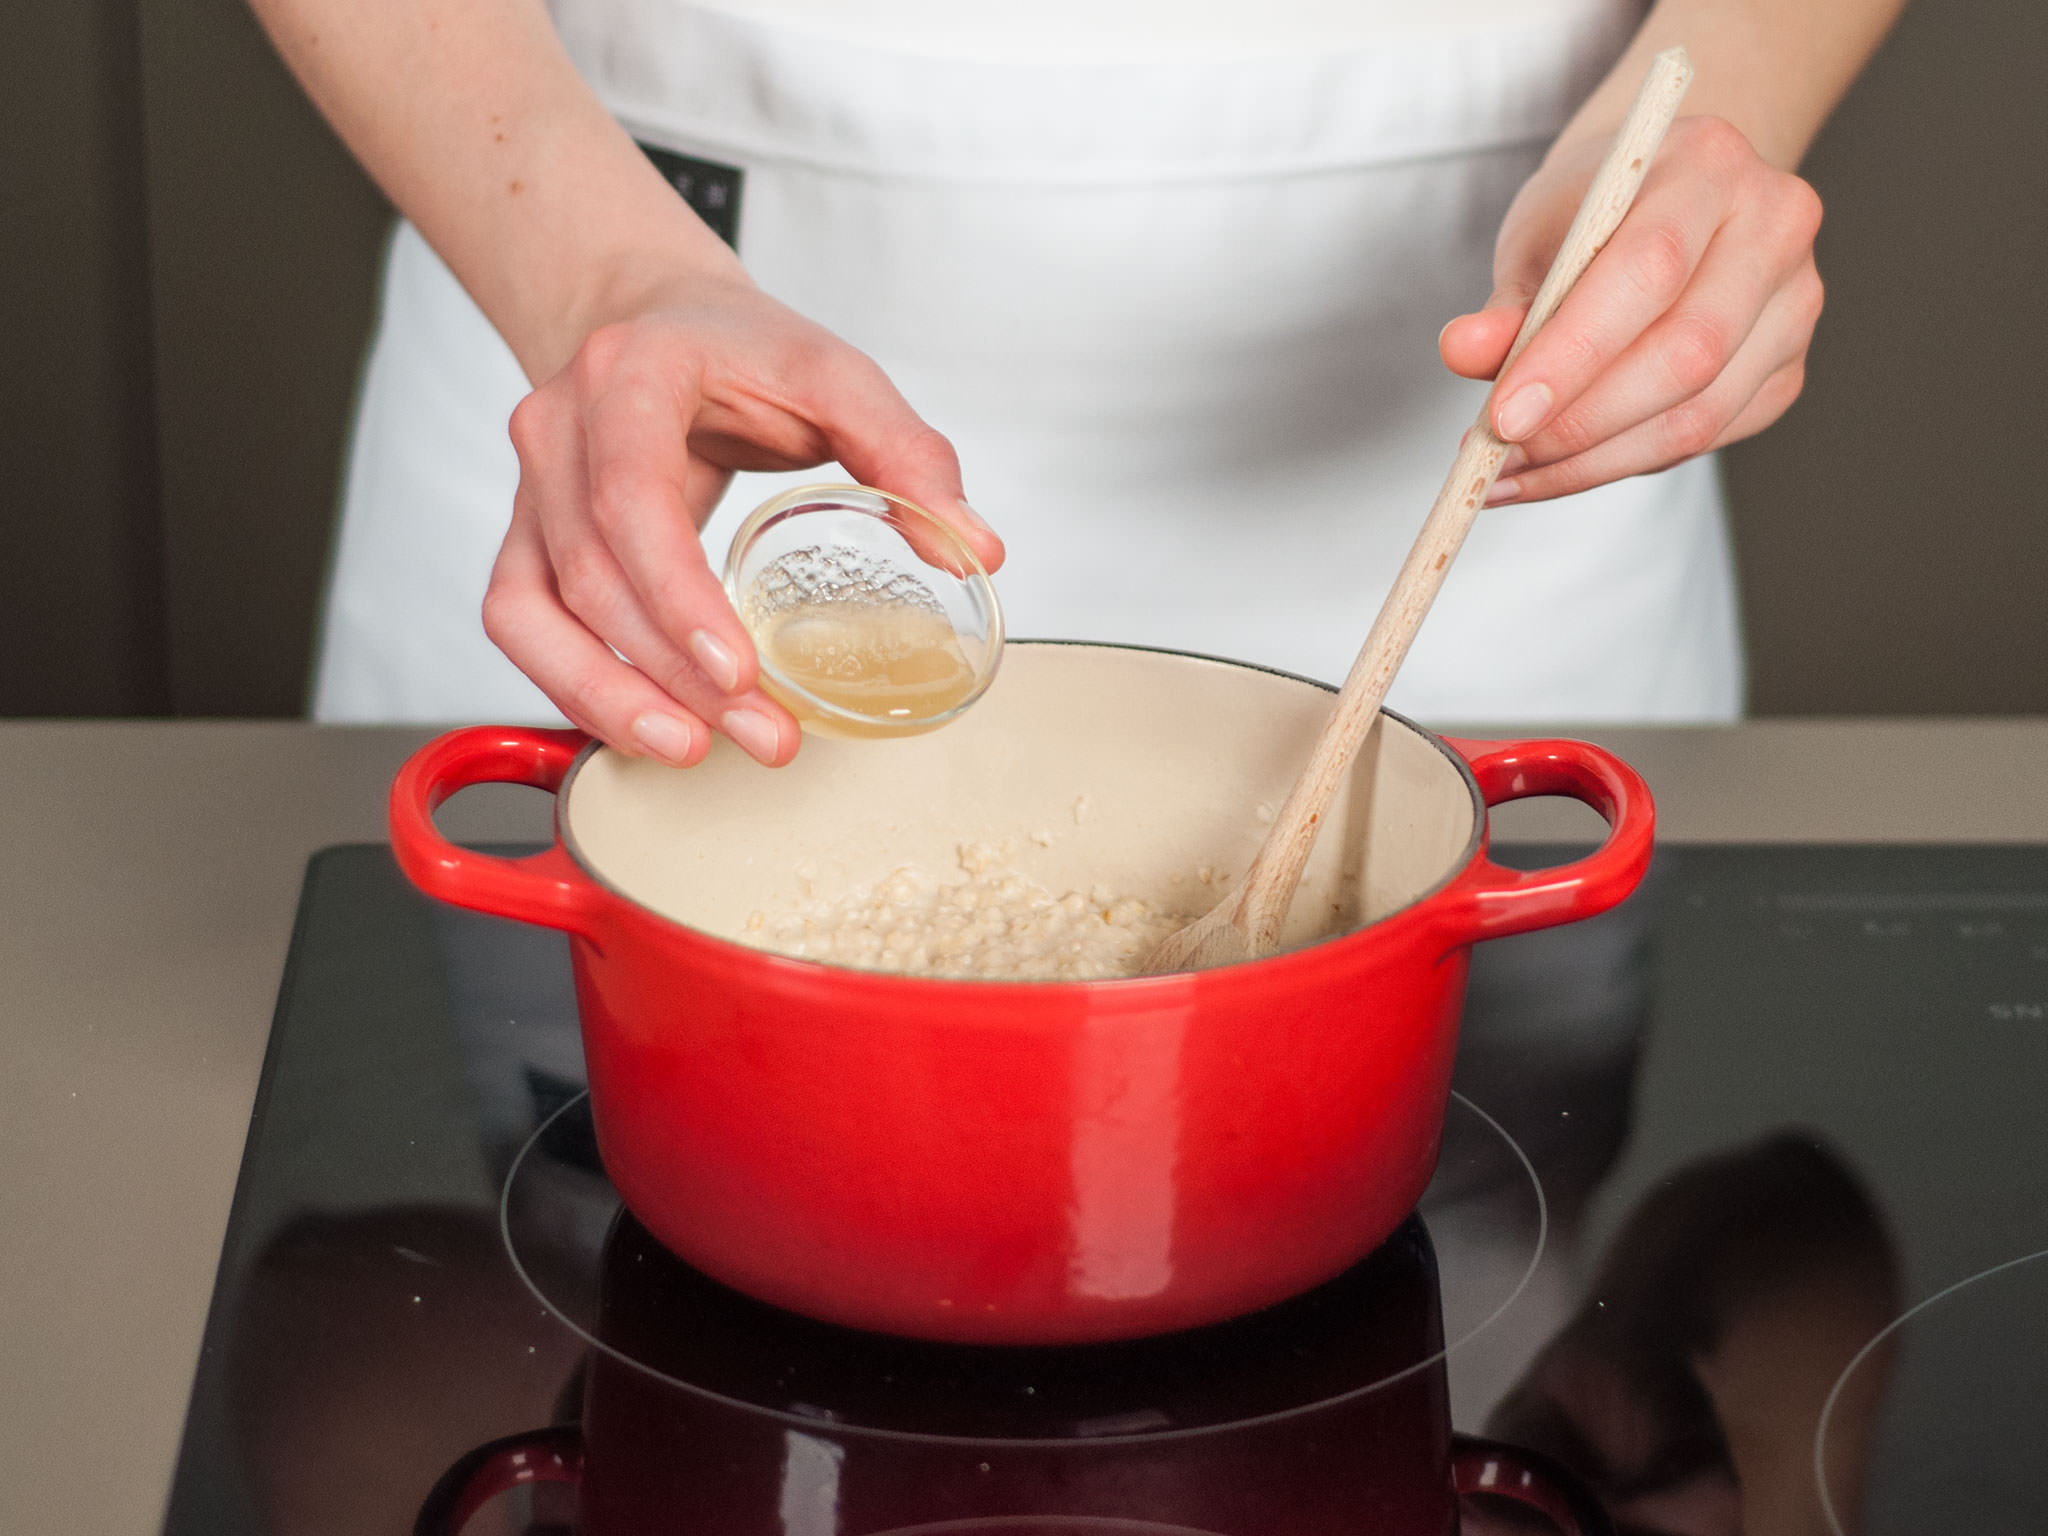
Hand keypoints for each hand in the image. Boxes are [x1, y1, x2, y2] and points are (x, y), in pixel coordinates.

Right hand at [485, 271, 1003, 766]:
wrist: (654, 316)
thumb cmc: (739, 347)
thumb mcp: (836, 375)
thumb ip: (907, 454)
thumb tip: (974, 548)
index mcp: (631, 375)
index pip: (631, 494)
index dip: (676, 592)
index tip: (736, 671)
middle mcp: (559, 427)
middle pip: (593, 572)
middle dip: (673, 672)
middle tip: (760, 734)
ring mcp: (530, 485)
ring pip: (535, 610)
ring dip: (610, 694)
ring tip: (693, 750)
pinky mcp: (525, 534)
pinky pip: (520, 623)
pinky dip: (572, 683)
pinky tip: (642, 724)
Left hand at [1438, 115, 1824, 505]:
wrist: (1662, 199)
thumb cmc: (1594, 212)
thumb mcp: (1540, 237)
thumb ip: (1508, 301)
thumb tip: (1462, 352)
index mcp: (1710, 165)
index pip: (1650, 270)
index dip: (1573, 355)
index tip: (1502, 417)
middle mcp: (1774, 226)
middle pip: (1688, 353)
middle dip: (1581, 423)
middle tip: (1498, 456)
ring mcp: (1795, 301)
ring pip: (1700, 413)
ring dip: (1593, 462)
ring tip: (1512, 474)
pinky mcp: (1787, 367)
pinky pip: (1706, 437)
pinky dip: (1622, 463)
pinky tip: (1560, 469)